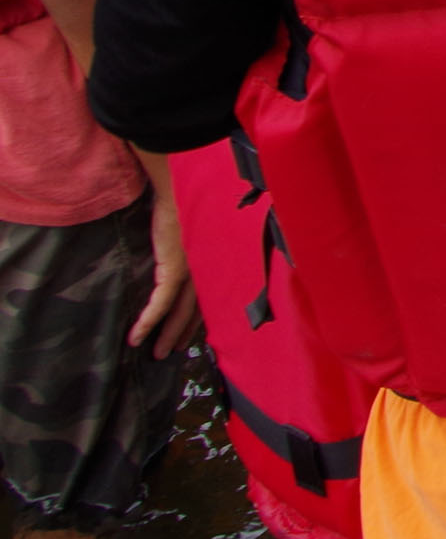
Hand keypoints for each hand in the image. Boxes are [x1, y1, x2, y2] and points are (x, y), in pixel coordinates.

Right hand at [130, 185, 199, 359]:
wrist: (180, 186)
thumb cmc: (187, 201)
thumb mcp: (195, 228)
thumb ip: (194, 245)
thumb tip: (184, 254)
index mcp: (215, 259)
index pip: (209, 295)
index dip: (200, 317)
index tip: (191, 333)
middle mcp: (208, 267)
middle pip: (198, 309)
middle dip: (184, 332)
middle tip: (172, 351)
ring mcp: (194, 270)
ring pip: (181, 312)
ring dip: (167, 334)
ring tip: (157, 353)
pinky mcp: (175, 268)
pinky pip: (161, 303)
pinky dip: (148, 321)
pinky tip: (137, 336)